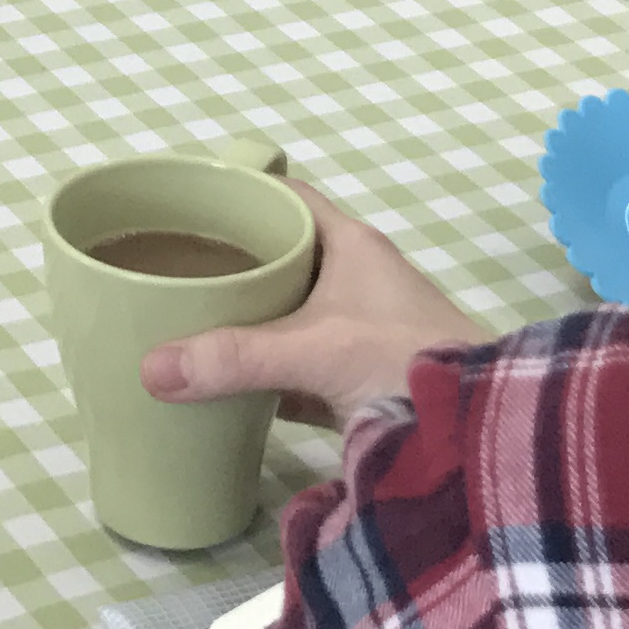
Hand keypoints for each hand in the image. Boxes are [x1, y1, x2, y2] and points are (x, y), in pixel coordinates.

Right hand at [142, 186, 484, 430]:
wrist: (479, 435)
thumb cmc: (406, 363)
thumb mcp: (315, 353)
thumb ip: (235, 359)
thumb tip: (149, 369)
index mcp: (351, 246)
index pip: (287, 196)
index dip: (239, 193)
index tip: (187, 203)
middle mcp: (356, 279)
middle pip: (281, 253)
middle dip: (229, 260)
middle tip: (171, 267)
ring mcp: (359, 331)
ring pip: (287, 311)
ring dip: (245, 317)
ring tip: (184, 321)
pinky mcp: (357, 379)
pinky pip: (296, 364)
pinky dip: (263, 370)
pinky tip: (224, 382)